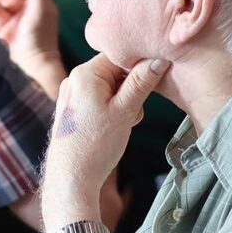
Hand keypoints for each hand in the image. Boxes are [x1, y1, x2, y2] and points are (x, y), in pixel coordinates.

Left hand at [43, 56, 167, 221]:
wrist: (71, 177)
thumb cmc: (97, 144)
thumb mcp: (125, 110)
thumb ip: (142, 82)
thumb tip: (160, 58)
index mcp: (85, 73)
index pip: (119, 54)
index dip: (139, 67)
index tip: (150, 84)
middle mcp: (74, 79)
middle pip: (115, 71)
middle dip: (131, 89)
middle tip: (133, 112)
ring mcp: (71, 94)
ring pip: (109, 87)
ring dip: (123, 102)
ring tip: (122, 124)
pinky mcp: (73, 109)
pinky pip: (99, 99)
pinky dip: (111, 110)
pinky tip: (111, 128)